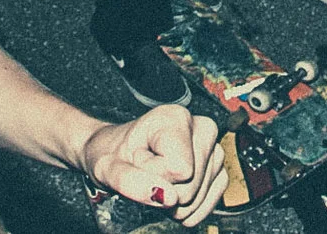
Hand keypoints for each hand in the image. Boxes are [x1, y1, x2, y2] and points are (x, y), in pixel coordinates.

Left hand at [83, 105, 225, 222]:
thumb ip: (130, 181)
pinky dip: (187, 209)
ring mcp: (214, 150)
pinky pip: (209, 204)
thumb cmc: (114, 156)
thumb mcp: (107, 168)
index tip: (138, 158)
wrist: (119, 156)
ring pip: (198, 198)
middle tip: (148, 173)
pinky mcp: (220, 170)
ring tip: (159, 180)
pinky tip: (172, 193)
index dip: (153, 173)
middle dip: (164, 191)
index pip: (178, 168)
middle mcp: (202, 128)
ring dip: (173, 202)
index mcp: (175, 117)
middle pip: (190, 186)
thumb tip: (169, 198)